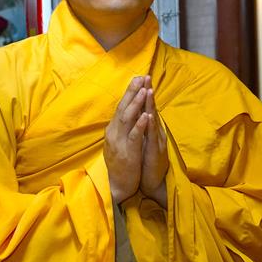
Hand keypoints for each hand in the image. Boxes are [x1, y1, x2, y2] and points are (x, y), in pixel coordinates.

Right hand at [105, 76, 150, 204]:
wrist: (117, 185)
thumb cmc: (123, 163)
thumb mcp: (122, 141)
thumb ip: (126, 127)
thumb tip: (131, 111)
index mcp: (114, 129)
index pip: (122, 106)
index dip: (130, 92)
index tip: (138, 78)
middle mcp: (114, 132)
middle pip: (123, 108)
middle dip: (133, 92)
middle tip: (141, 77)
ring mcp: (120, 142)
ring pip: (128, 119)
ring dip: (137, 104)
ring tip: (145, 90)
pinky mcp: (128, 153)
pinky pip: (134, 136)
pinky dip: (140, 125)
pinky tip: (147, 116)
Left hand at [139, 79, 168, 207]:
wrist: (152, 182)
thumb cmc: (147, 163)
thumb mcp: (143, 143)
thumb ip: (143, 129)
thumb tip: (140, 115)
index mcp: (149, 130)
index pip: (145, 109)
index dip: (142, 94)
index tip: (139, 78)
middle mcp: (154, 133)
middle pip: (150, 110)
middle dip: (147, 93)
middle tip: (146, 77)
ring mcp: (156, 142)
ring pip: (153, 121)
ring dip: (151, 106)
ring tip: (149, 90)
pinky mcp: (155, 152)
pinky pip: (151, 137)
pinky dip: (150, 126)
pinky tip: (149, 117)